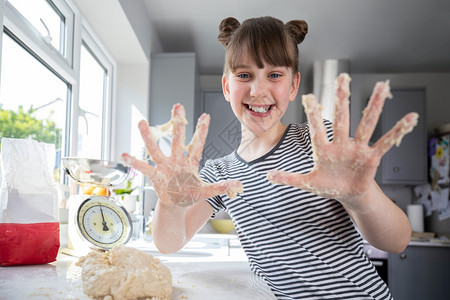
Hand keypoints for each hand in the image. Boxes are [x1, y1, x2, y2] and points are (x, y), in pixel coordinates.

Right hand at [122, 104, 242, 206]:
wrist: (175, 204)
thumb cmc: (190, 194)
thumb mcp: (207, 192)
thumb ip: (221, 187)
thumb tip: (240, 185)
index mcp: (190, 163)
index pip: (197, 145)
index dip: (202, 131)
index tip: (206, 116)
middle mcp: (176, 161)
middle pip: (177, 140)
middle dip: (178, 124)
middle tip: (177, 106)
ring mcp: (164, 167)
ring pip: (156, 150)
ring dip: (149, 137)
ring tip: (142, 122)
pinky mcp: (155, 176)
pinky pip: (143, 168)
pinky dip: (134, 162)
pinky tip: (124, 155)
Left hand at [267, 73, 417, 205]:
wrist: (347, 194)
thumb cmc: (328, 186)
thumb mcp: (307, 183)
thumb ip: (289, 179)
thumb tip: (267, 175)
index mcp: (323, 150)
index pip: (317, 129)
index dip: (313, 115)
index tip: (308, 97)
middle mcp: (341, 144)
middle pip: (341, 118)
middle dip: (342, 99)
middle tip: (342, 77)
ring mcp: (357, 149)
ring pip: (366, 124)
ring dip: (374, 106)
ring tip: (382, 86)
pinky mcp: (372, 157)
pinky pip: (386, 142)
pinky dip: (398, 131)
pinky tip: (409, 118)